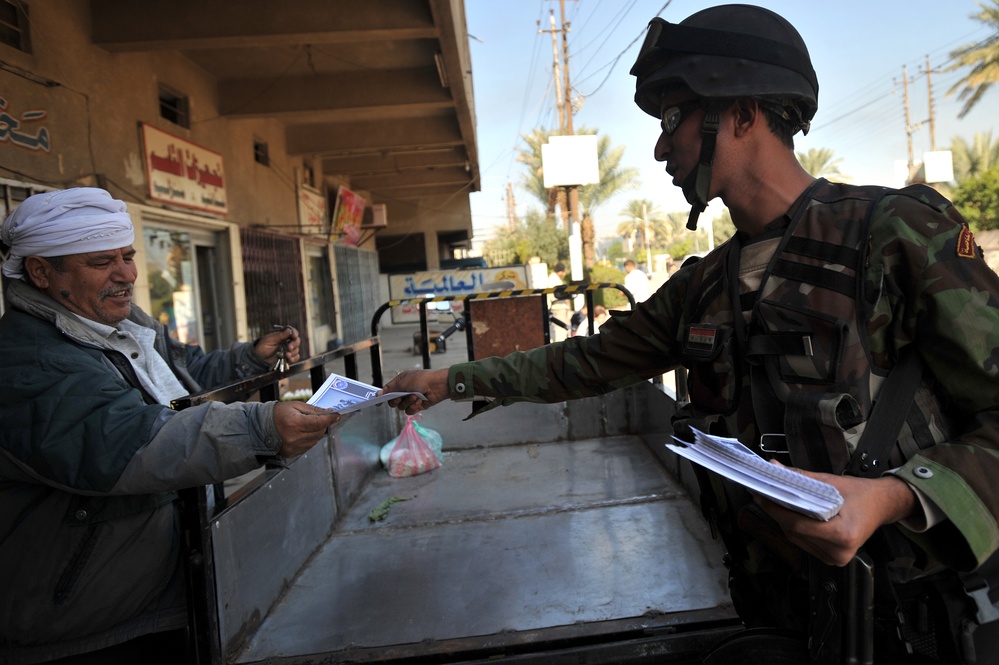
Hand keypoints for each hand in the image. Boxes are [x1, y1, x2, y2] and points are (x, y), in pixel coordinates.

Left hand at [255, 326, 300, 365]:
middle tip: (289, 348)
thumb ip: (280, 335)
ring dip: (293, 352)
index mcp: (282, 335)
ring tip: (286, 355)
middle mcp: (287, 342)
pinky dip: (294, 358)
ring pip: (296, 349)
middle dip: (294, 344)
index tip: (294, 336)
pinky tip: (289, 359)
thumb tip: (289, 330)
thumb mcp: (269, 340)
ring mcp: (288, 350)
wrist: (259, 359)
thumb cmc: (262, 347)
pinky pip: (296, 357)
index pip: (292, 331)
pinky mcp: (288, 357)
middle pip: (296, 341)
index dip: (294, 333)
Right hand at [273, 401, 339, 457]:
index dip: (330, 419)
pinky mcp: (293, 453)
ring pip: (315, 440)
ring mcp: (294, 447)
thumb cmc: (278, 414)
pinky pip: (309, 446)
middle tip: (322, 418)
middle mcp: (295, 437)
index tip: (337, 415)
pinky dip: (310, 439)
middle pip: (319, 432)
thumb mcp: (295, 406)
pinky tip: (303, 433)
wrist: (261, 428)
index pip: (319, 422)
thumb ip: (312, 410)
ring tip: (308, 425)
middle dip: (323, 424)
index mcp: (294, 423)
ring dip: (317, 432)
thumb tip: (328, 412)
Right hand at [381, 369, 449, 414]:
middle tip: (400, 397)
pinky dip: (414, 406)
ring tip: (416, 396)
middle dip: (396, 400)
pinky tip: (420, 401)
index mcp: (400, 382)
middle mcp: (404, 390)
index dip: (382, 396)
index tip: (377, 403)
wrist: (437, 385)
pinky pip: (410, 411)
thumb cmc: (421, 380)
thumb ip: (390, 389)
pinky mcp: (417, 405)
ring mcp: (411, 399)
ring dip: (407, 402)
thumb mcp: (404, 382)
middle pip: (393, 401)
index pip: (387, 390)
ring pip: (401, 407)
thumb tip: (379, 393)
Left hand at [754, 461, 917, 566]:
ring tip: (772, 502)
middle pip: (794, 532)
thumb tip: (774, 469)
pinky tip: (789, 514)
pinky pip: (804, 543)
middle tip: (761, 494)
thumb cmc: (861, 494)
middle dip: (776, 512)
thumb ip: (801, 478)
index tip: (760, 495)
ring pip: (796, 539)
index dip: (775, 509)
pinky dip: (794, 528)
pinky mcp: (832, 559)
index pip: (797, 524)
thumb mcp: (832, 482)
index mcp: (842, 535)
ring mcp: (836, 558)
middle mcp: (839, 552)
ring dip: (783, 521)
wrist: (883, 505)